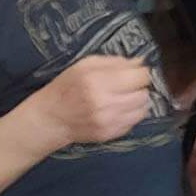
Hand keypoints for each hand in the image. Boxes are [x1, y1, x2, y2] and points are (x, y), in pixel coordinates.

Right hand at [37, 55, 153, 144]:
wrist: (51, 118)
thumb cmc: (66, 88)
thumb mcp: (84, 65)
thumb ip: (114, 62)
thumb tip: (139, 62)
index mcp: (98, 81)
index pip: (140, 76)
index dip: (140, 72)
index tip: (136, 72)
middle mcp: (105, 104)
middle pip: (144, 93)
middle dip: (138, 87)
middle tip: (128, 85)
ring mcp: (108, 122)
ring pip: (142, 109)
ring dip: (137, 101)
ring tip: (124, 97)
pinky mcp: (110, 134)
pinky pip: (134, 122)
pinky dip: (130, 114)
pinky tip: (117, 109)